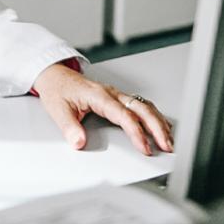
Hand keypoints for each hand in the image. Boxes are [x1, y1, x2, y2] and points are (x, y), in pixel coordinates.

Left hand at [31, 62, 173, 155]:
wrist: (55, 76)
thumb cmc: (58, 90)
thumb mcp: (58, 110)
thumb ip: (69, 127)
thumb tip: (78, 142)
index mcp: (99, 96)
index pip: (124, 115)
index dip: (136, 133)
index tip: (144, 148)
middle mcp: (111, 94)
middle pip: (142, 109)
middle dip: (157, 128)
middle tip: (166, 146)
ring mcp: (116, 95)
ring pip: (145, 106)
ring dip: (159, 122)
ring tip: (168, 140)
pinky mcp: (118, 98)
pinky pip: (141, 105)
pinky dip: (154, 116)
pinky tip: (161, 126)